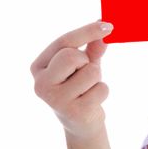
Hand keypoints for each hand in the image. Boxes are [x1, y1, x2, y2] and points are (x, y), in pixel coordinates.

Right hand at [31, 21, 113, 139]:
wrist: (81, 123)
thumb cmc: (80, 87)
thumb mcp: (84, 63)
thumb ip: (92, 46)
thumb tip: (103, 26)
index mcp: (39, 67)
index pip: (63, 42)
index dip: (87, 31)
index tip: (108, 25)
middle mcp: (41, 83)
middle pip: (71, 56)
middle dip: (86, 61)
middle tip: (84, 71)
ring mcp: (55, 100)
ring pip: (90, 72)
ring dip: (97, 78)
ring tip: (88, 88)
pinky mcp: (73, 113)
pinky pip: (100, 89)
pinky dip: (102, 92)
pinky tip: (92, 101)